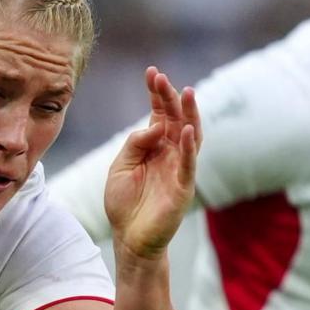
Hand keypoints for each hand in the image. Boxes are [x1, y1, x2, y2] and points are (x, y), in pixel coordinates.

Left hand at [105, 67, 200, 260]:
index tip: (152, 72)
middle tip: (162, 77)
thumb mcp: (120, 166)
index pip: (158, 114)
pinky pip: (188, 164)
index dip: (156, 94)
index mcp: (154, 146)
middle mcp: (169, 153)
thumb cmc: (124, 202)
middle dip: (169, 97)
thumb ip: (134, 144)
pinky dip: (187, 146)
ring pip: (189, 136)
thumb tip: (153, 126)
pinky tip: (184, 130)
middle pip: (174, 119)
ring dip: (188, 114)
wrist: (129, 237)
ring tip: (186, 93)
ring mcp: (179, 168)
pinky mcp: (183, 187)